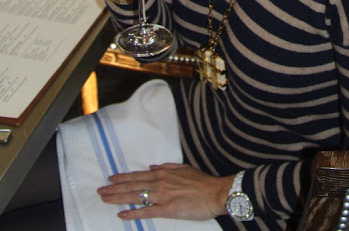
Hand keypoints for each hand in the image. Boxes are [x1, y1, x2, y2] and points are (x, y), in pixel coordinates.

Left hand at [97, 163, 233, 221]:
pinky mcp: (167, 209)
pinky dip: (132, 214)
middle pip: (132, 186)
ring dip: (118, 199)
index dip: (123, 178)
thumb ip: (167, 167)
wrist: (215, 192)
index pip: (138, 176)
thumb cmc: (202, 182)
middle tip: (100, 191)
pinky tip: (121, 215)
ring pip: (135, 197)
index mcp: (163, 173)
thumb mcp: (184, 168)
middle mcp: (160, 183)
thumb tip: (152, 167)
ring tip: (105, 200)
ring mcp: (162, 196)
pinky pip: (146, 212)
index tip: (110, 179)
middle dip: (115, 189)